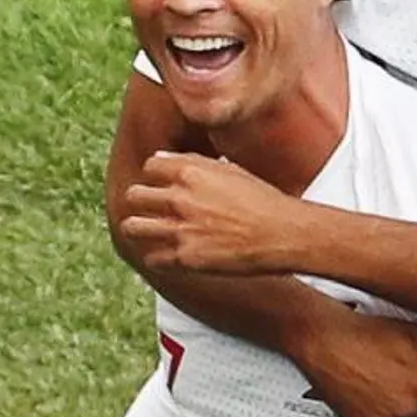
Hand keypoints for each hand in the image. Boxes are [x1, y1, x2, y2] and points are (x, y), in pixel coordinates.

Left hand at [120, 153, 305, 273]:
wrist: (283, 235)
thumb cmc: (264, 201)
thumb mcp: (231, 171)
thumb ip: (193, 163)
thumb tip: (162, 159)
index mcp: (192, 172)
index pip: (150, 166)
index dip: (155, 176)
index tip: (161, 184)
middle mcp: (181, 198)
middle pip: (136, 195)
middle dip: (142, 201)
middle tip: (152, 209)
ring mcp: (181, 229)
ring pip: (133, 226)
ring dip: (139, 228)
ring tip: (149, 231)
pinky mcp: (186, 258)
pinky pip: (152, 257)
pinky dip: (158, 257)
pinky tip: (169, 256)